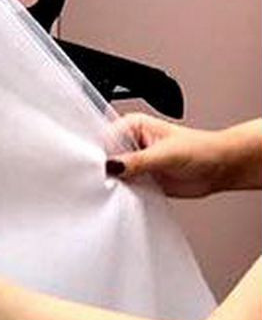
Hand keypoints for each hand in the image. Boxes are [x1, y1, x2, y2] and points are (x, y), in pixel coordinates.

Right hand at [107, 114, 247, 197]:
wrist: (220, 168)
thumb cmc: (202, 150)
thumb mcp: (166, 154)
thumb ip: (137, 161)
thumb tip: (111, 166)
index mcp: (132, 125)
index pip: (103, 139)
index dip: (99, 155)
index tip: (100, 168)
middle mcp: (130, 143)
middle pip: (104, 158)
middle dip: (105, 170)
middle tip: (110, 180)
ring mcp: (133, 162)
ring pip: (111, 175)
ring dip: (114, 183)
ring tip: (123, 187)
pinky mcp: (138, 179)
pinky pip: (122, 188)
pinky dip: (122, 193)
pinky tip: (127, 194)